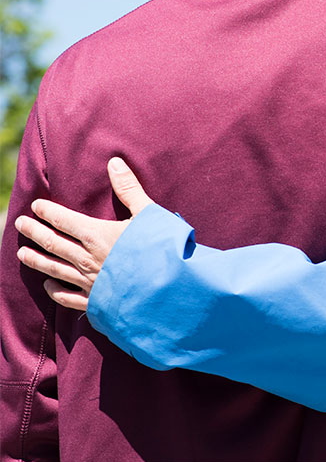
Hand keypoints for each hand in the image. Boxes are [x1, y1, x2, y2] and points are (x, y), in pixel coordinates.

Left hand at [14, 157, 155, 310]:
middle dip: (34, 232)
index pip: (64, 220)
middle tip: (19, 224)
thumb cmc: (162, 247)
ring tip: (21, 253)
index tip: (35, 206)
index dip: (48, 212)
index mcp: (97, 235)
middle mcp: (87, 258)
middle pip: (52, 243)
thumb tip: (114, 161)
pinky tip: (48, 285)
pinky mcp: (96, 300)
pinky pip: (68, 297)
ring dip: (36, 260)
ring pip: (54, 269)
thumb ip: (129, 188)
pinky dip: (54, 291)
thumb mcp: (149, 212)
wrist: (169, 286)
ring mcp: (89, 281)